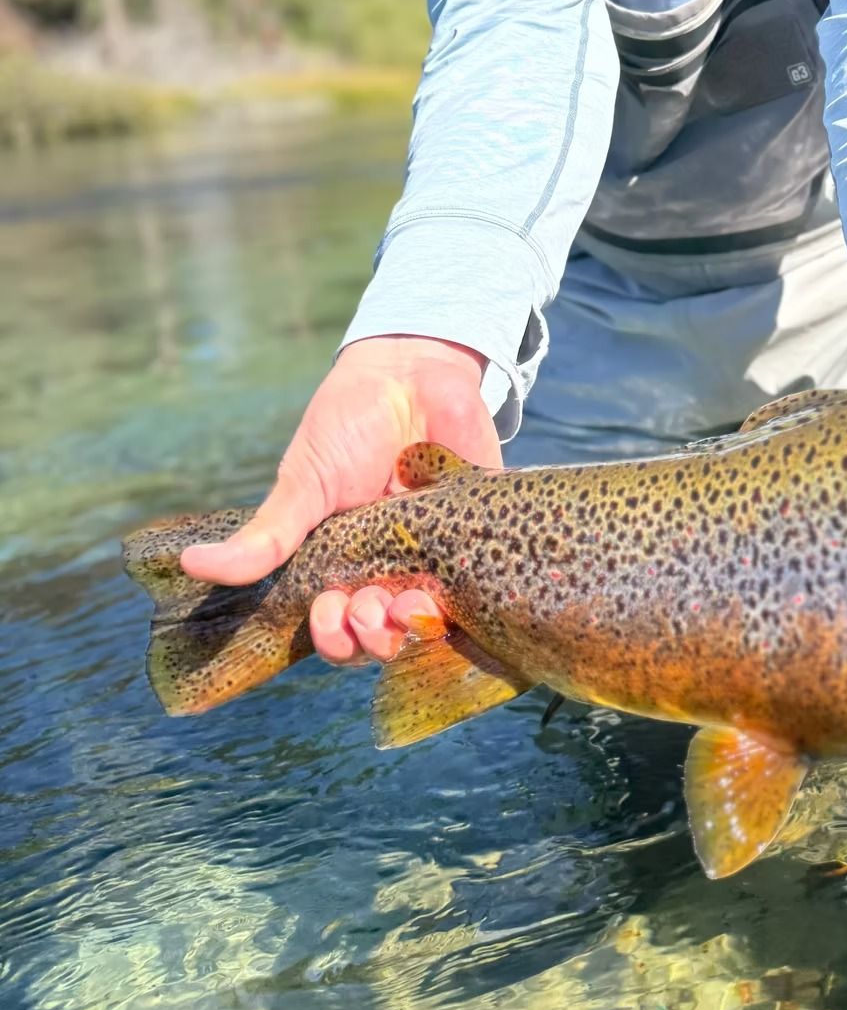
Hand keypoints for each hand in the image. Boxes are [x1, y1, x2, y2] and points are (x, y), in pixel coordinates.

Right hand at [180, 335, 501, 664]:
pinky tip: (454, 588)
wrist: (412, 370)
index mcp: (348, 566)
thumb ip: (267, 532)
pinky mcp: (484, 526)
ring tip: (405, 604)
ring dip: (415, 624)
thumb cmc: (349, 425)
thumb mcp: (305, 481)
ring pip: (433, 617)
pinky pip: (488, 574)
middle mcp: (395, 569)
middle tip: (367, 611)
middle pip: (387, 636)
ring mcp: (442, 551)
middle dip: (374, 639)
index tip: (326, 614)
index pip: (340, 627)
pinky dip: (474, 591)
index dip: (335, 638)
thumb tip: (194, 564)